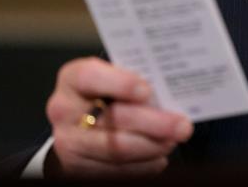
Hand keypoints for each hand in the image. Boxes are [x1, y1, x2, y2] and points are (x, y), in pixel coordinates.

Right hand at [45, 57, 192, 176]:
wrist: (81, 119)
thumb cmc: (107, 91)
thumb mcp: (115, 76)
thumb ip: (136, 78)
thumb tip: (171, 91)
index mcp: (74, 78)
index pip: (91, 77)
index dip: (120, 83)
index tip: (147, 90)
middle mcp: (65, 110)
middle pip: (113, 118)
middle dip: (154, 123)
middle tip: (182, 126)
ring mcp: (69, 141)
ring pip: (116, 149)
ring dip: (152, 147)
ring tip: (174, 141)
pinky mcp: (77, 167)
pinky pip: (115, 171)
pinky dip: (143, 165)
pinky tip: (159, 156)